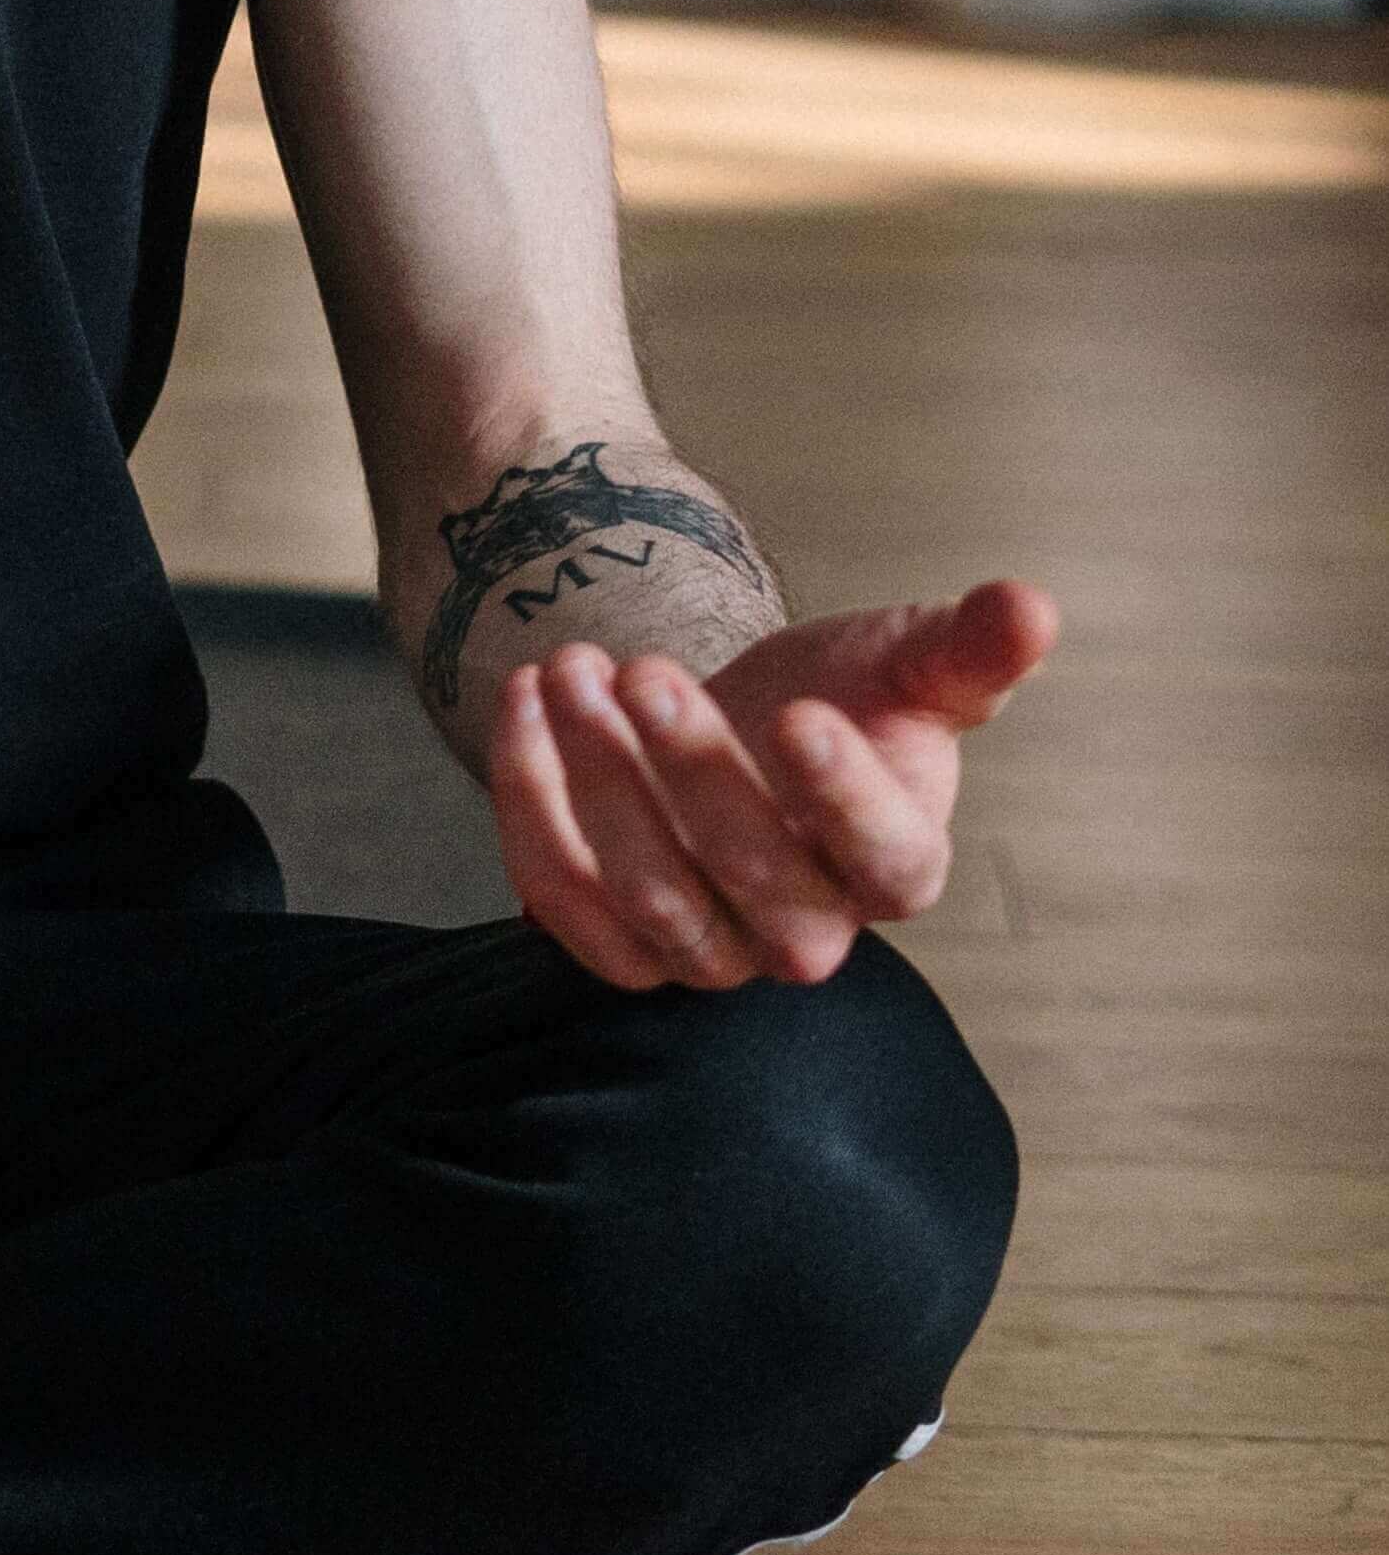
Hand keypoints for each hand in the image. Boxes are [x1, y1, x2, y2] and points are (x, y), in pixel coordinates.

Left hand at [484, 579, 1057, 989]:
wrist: (737, 732)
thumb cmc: (836, 699)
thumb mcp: (902, 661)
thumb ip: (966, 647)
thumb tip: (1030, 604)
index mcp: (898, 863)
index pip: (886, 859)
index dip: (841, 796)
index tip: (796, 711)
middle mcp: (810, 930)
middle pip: (754, 878)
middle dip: (690, 767)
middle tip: (640, 667)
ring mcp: (711, 949)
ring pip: (652, 899)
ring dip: (598, 781)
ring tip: (570, 669)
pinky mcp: (620, 942)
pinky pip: (564, 906)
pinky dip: (531, 807)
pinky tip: (524, 703)